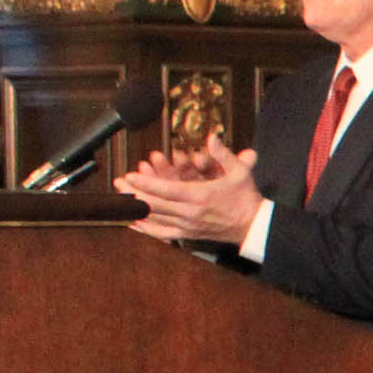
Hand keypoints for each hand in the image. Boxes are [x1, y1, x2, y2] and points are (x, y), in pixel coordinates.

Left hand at [118, 133, 260, 245]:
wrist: (253, 226)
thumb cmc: (245, 199)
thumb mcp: (239, 172)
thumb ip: (223, 154)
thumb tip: (212, 137)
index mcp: (200, 196)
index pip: (165, 190)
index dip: (145, 184)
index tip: (130, 176)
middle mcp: (190, 213)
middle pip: (154, 205)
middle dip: (134, 194)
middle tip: (118, 184)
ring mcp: (187, 226)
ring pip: (154, 219)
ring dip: (135, 209)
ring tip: (119, 199)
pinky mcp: (187, 234)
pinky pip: (161, 233)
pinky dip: (144, 229)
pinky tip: (131, 223)